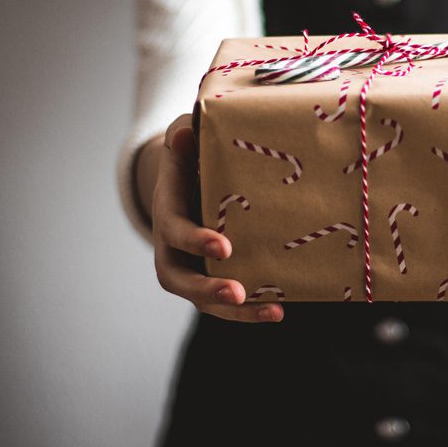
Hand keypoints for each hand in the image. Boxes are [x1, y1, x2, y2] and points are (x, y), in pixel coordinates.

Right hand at [152, 114, 283, 322]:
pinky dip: (249, 310)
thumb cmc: (191, 155)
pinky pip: (225, 301)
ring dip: (235, 311)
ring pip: (202, 299)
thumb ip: (184, 137)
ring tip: (272, 312)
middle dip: (207, 288)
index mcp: (168, 211)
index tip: (224, 246)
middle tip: (237, 292)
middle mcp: (172, 247)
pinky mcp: (211, 275)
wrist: (188, 176)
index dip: (196, 240)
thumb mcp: (185, 139)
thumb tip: (184, 134)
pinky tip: (279, 310)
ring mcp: (191, 265)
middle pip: (179, 279)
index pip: (174, 231)